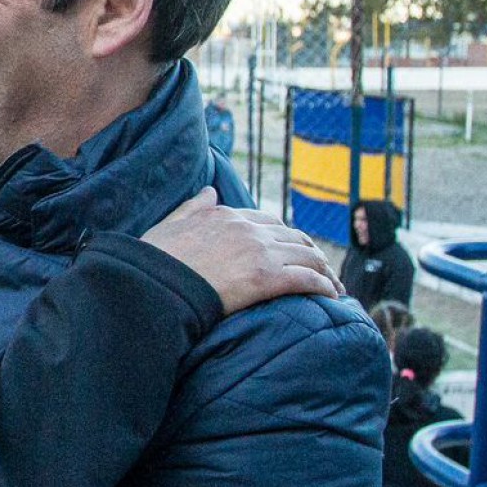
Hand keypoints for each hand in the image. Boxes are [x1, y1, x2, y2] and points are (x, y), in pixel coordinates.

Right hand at [139, 188, 343, 310]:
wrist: (152, 286)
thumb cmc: (154, 262)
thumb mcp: (170, 225)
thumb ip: (193, 207)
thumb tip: (210, 190)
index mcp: (225, 215)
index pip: (268, 221)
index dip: (285, 237)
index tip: (293, 250)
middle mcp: (247, 229)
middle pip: (293, 237)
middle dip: (311, 253)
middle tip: (322, 270)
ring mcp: (259, 252)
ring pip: (306, 256)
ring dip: (324, 271)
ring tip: (333, 286)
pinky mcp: (266, 278)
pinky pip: (306, 278)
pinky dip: (323, 286)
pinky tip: (332, 296)